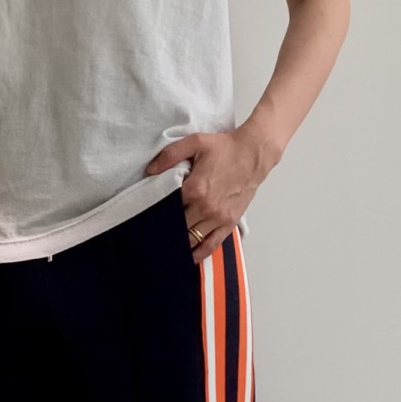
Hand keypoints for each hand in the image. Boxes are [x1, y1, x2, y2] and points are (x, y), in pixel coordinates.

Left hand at [143, 125, 277, 262]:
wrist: (254, 153)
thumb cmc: (226, 148)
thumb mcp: (195, 142)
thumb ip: (170, 155)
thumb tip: (150, 170)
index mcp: (194, 189)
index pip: (167, 209)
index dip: (156, 213)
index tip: (146, 218)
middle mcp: (205, 207)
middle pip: (177, 227)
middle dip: (165, 231)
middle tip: (152, 236)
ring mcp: (218, 217)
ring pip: (192, 239)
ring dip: (179, 244)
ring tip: (165, 250)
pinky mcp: (229, 223)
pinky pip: (211, 245)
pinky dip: (199, 254)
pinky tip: (189, 259)